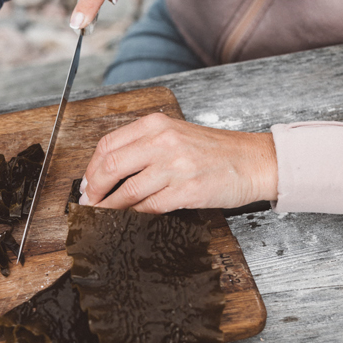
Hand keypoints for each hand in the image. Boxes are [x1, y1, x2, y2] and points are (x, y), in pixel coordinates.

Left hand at [80, 113, 278, 212]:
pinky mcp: (187, 190)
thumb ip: (144, 147)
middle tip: (89, 203)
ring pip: (127, 190)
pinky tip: (129, 217)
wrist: (254, 161)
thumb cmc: (216, 151)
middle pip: (111, 166)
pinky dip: (134, 214)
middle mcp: (163, 141)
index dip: (91, 168)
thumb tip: (109, 170)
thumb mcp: (176, 135)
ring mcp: (175, 166)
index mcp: (156, 125)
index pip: (108, 145)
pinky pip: (149, 206)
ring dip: (110, 207)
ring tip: (102, 215)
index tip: (87, 183)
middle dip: (94, 189)